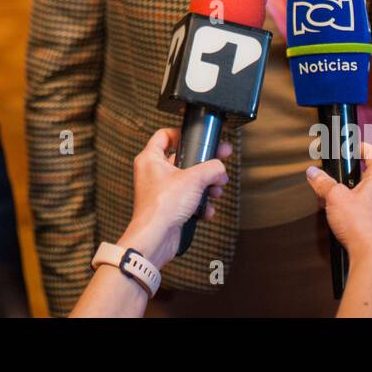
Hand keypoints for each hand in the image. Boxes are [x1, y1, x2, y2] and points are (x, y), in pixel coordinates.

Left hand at [120, 128, 230, 269]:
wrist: (156, 238)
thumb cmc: (163, 206)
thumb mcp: (194, 179)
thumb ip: (212, 168)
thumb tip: (220, 169)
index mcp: (150, 158)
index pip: (164, 135)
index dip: (181, 134)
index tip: (197, 137)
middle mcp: (153, 173)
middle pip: (182, 159)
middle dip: (204, 165)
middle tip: (220, 161)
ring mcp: (160, 191)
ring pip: (188, 181)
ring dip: (206, 186)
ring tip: (217, 189)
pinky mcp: (168, 207)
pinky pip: (188, 200)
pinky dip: (200, 204)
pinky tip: (207, 209)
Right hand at [305, 141, 371, 259]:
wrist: (371, 255)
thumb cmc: (360, 224)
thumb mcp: (335, 197)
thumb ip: (323, 183)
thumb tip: (312, 172)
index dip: (360, 145)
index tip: (347, 146)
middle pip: (369, 169)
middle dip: (351, 168)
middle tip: (336, 168)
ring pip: (366, 188)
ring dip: (350, 187)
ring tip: (333, 190)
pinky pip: (364, 203)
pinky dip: (352, 201)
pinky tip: (338, 209)